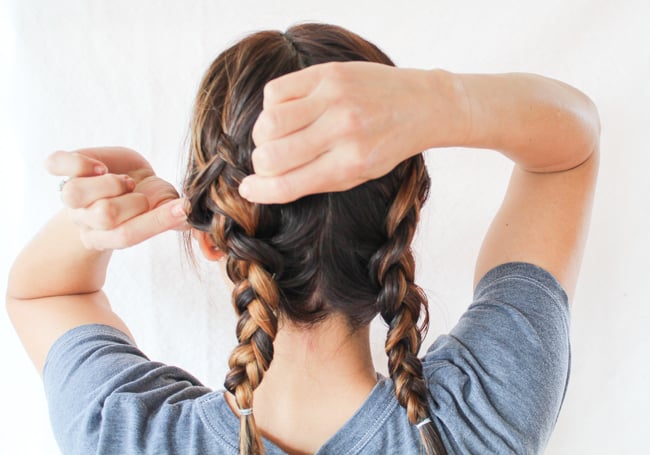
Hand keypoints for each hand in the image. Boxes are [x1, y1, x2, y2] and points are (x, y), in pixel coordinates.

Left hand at [46, 147, 186, 249]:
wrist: (123, 180)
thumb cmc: (150, 199)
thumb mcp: (170, 211)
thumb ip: (186, 225)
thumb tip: (215, 253)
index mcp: (109, 236)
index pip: (129, 235)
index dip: (157, 221)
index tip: (181, 207)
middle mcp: (85, 220)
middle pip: (104, 214)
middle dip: (134, 201)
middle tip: (142, 195)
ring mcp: (72, 196)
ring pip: (73, 193)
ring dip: (107, 184)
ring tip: (124, 182)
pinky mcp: (66, 169)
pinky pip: (55, 165)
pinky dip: (76, 163)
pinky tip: (97, 166)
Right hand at [240, 62, 459, 202]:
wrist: (420, 104)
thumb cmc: (386, 145)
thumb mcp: (358, 174)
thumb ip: (314, 181)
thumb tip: (265, 185)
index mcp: (349, 164)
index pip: (287, 186)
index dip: (259, 191)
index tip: (248, 189)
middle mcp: (341, 131)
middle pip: (271, 155)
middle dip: (261, 164)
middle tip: (269, 160)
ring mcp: (334, 99)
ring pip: (269, 122)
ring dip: (263, 134)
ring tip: (276, 135)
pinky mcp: (328, 73)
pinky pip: (275, 91)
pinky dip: (272, 105)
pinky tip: (288, 110)